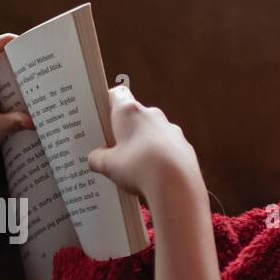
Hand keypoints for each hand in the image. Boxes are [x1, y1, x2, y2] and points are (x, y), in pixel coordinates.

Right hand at [86, 85, 202, 203]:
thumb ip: (98, 159)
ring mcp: (170, 129)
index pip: (117, 95)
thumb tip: (95, 158)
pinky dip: (159, 157)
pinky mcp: (183, 145)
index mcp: (129, 112)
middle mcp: (151, 114)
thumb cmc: (139, 167)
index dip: (109, 103)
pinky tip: (152, 175)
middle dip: (124, 131)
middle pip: (133, 116)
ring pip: (151, 132)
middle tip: (113, 150)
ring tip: (133, 168)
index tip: (103, 116)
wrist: (176, 184)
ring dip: (142, 145)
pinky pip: (166, 147)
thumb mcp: (109, 166)